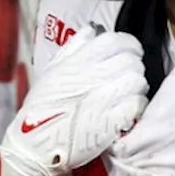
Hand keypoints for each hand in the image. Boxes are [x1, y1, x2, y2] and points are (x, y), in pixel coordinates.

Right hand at [0, 30, 148, 175]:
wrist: (35, 144)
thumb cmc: (42, 107)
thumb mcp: (52, 72)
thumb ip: (72, 49)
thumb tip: (91, 30)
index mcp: (78, 61)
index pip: (117, 41)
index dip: (129, 45)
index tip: (129, 53)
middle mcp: (93, 76)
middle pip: (133, 61)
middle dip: (134, 67)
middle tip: (126, 77)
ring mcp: (104, 99)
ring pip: (139, 81)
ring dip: (137, 88)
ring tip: (126, 95)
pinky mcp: (112, 122)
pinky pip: (138, 105)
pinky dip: (137, 106)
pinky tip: (126, 111)